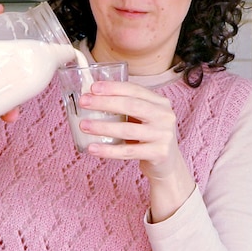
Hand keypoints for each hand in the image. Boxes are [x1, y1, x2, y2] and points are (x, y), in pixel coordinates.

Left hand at [77, 81, 195, 221]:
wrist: (168, 163)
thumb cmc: (148, 136)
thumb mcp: (144, 118)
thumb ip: (127, 107)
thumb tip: (92, 97)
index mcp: (160, 102)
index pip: (135, 90)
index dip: (113, 87)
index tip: (93, 88)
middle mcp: (164, 116)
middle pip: (131, 106)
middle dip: (105, 102)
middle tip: (84, 102)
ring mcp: (163, 135)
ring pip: (128, 130)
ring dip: (102, 127)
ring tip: (83, 125)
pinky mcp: (159, 153)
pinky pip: (128, 152)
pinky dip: (108, 150)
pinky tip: (92, 148)